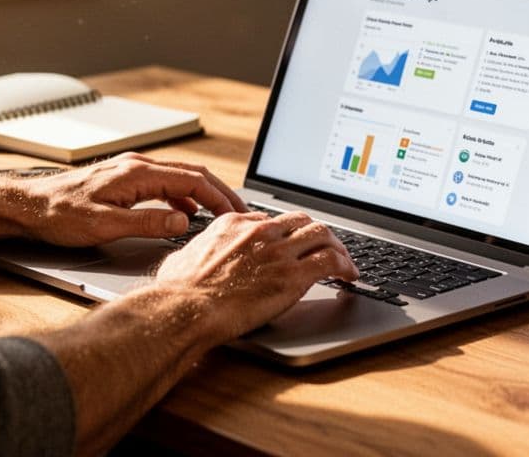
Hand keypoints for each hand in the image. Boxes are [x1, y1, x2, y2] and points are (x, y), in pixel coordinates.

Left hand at [12, 152, 246, 246]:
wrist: (28, 205)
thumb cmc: (59, 214)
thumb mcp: (105, 226)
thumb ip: (148, 224)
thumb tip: (183, 224)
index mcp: (137, 174)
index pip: (192, 181)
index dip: (219, 197)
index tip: (236, 213)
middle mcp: (136, 166)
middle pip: (191, 174)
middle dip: (219, 192)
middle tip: (239, 212)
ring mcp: (130, 171)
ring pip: (178, 178)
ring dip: (202, 195)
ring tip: (219, 214)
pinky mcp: (123, 180)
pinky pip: (163, 184)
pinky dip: (182, 197)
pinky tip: (184, 215)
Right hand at [151, 210, 359, 339]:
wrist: (185, 308)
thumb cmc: (178, 291)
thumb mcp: (184, 257)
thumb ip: (198, 252)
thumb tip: (192, 258)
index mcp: (234, 224)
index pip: (272, 220)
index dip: (287, 233)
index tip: (293, 245)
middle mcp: (260, 232)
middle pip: (302, 221)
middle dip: (317, 233)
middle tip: (327, 248)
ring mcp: (279, 251)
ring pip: (323, 234)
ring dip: (338, 247)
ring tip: (345, 261)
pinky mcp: (293, 275)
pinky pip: (331, 261)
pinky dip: (346, 266)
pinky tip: (350, 276)